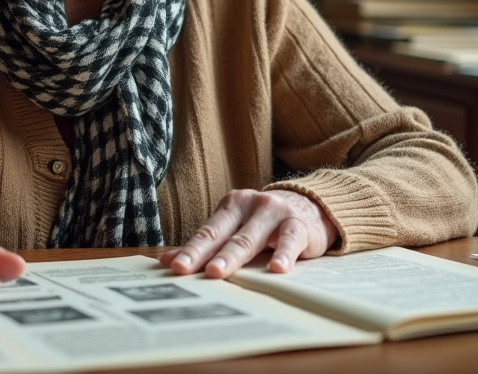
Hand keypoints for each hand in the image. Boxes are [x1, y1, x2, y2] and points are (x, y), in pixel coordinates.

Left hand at [160, 189, 336, 278]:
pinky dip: (283, 254)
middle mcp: (250, 205)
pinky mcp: (298, 225)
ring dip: (233, 256)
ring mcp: (274, 213)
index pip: (207, 231)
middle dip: (203, 253)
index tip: (174, 267)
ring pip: (250, 238)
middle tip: (185, 270)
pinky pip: (289, 240)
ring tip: (217, 272)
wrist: (311, 206)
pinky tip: (277, 269)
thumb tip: (166, 260)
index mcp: (231, 206)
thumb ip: (205, 243)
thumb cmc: (266, 223)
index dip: (190, 250)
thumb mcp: (236, 228)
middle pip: (223, 234)